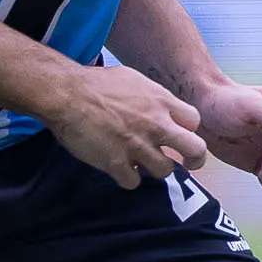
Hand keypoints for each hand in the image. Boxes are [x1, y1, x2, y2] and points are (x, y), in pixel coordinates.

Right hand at [46, 61, 208, 189]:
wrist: (67, 94)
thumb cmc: (95, 84)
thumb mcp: (133, 79)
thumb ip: (152, 97)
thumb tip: (159, 106)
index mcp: (161, 101)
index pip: (194, 121)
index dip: (188, 130)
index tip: (179, 135)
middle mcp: (156, 125)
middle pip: (194, 150)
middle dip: (193, 160)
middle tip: (185, 164)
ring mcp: (138, 146)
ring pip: (165, 171)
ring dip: (154, 169)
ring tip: (140, 163)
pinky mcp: (117, 163)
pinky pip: (133, 182)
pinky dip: (126, 178)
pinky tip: (117, 168)